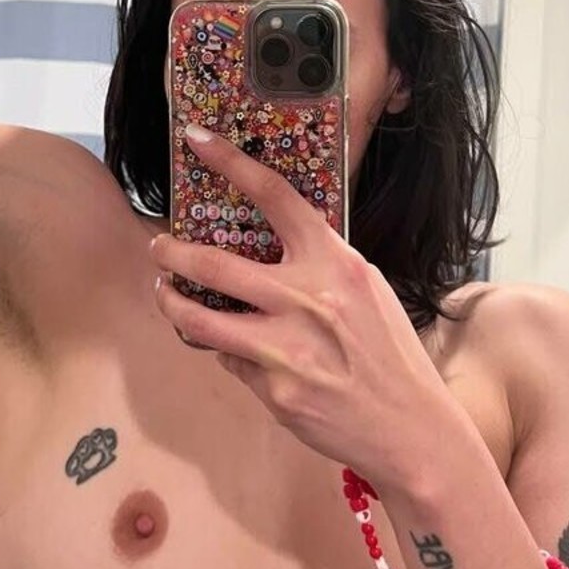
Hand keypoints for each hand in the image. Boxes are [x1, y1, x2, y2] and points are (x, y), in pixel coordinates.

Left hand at [150, 123, 445, 485]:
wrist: (411, 428)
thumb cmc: (390, 355)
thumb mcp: (367, 291)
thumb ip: (319, 267)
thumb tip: (266, 252)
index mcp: (336, 262)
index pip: (276, 197)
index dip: (231, 161)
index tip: (197, 140)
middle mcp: (307, 298)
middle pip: (214, 263)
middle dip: (172, 253)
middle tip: (157, 247)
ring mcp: (286, 347)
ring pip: (200, 320)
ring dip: (172, 303)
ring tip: (164, 293)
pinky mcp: (273, 389)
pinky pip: (231, 361)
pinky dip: (229, 353)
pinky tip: (239, 353)